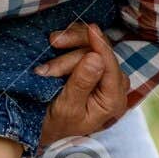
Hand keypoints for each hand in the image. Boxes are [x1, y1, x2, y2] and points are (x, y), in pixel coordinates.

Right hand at [36, 22, 127, 148]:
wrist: (43, 128)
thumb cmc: (56, 124)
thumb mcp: (67, 108)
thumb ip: (81, 83)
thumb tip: (95, 58)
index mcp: (114, 101)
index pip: (111, 67)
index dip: (100, 46)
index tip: (90, 29)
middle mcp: (115, 86)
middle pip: (101, 54)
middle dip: (72, 55)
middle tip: (46, 67)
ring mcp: (105, 75)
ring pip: (92, 46)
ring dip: (68, 46)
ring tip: (47, 60)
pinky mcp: (94, 66)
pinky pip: (86, 46)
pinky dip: (70, 44)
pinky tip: (56, 48)